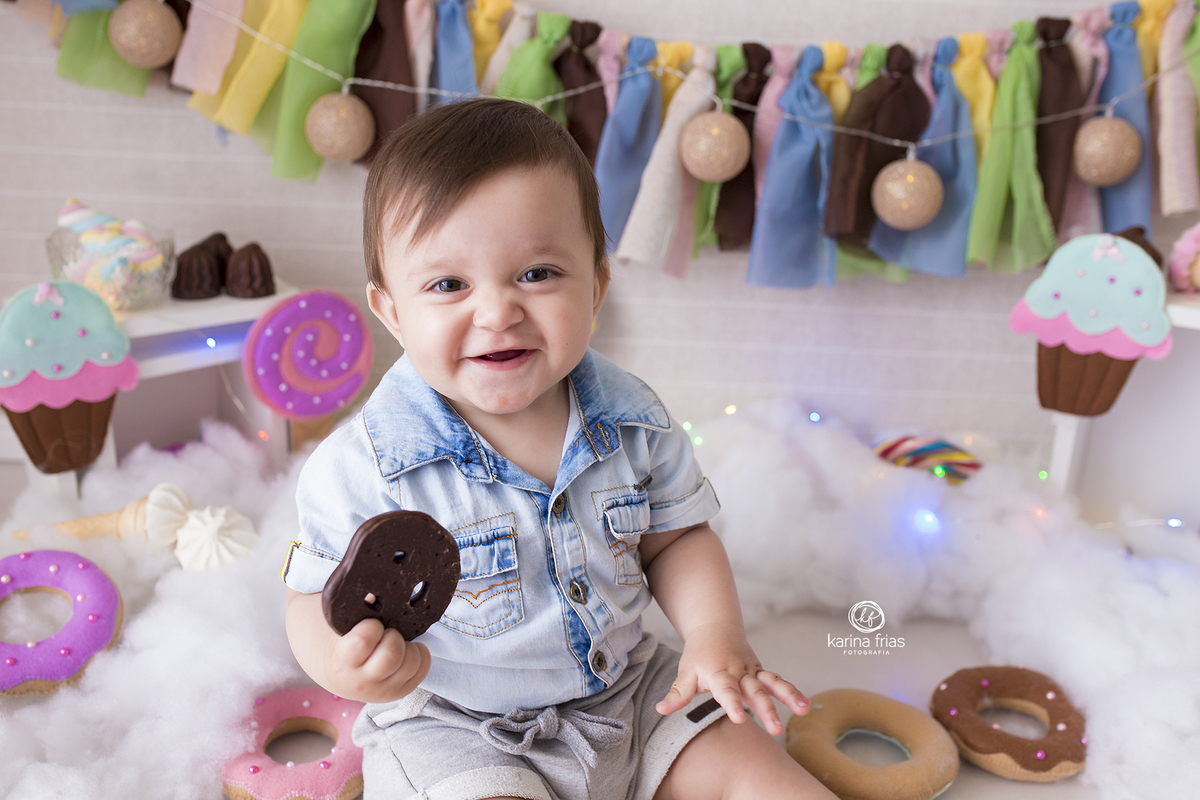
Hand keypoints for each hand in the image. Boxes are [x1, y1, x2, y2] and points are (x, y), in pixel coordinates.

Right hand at [327, 618, 430, 703]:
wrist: (342, 675)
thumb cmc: (346, 642)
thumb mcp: (344, 629)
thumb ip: (357, 612)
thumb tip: (375, 591)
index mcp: (343, 660)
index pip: (364, 640)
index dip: (372, 626)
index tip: (371, 624)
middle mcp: (362, 681)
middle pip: (392, 654)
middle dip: (393, 636)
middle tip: (387, 633)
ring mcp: (383, 690)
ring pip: (411, 662)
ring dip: (408, 646)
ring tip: (397, 642)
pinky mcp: (401, 692)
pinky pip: (423, 669)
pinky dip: (420, 655)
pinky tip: (407, 650)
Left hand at [656, 621, 808, 735]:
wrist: (715, 627)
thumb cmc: (699, 655)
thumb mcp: (685, 672)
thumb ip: (677, 694)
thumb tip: (660, 710)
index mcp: (719, 672)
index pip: (726, 690)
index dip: (732, 703)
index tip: (740, 718)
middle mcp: (739, 672)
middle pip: (754, 691)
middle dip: (766, 709)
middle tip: (775, 729)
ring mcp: (753, 671)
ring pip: (773, 683)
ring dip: (788, 696)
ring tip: (804, 710)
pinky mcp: (761, 672)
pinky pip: (778, 681)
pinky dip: (792, 692)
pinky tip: (806, 706)